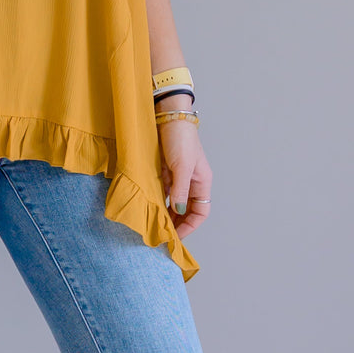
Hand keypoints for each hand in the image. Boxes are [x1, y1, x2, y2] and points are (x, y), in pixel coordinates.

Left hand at [157, 118, 211, 241]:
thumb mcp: (181, 167)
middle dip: (178, 223)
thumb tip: (179, 211)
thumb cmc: (180, 139)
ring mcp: (179, 177)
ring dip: (167, 214)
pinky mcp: (167, 172)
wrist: (168, 117)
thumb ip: (180, 190)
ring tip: (156, 226)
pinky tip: (151, 209)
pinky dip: (159, 202)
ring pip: (175, 203)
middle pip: (188, 210)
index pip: (201, 211)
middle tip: (163, 235)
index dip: (190, 225)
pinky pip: (164, 193)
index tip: (176, 235)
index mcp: (202, 182)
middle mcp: (192, 182)